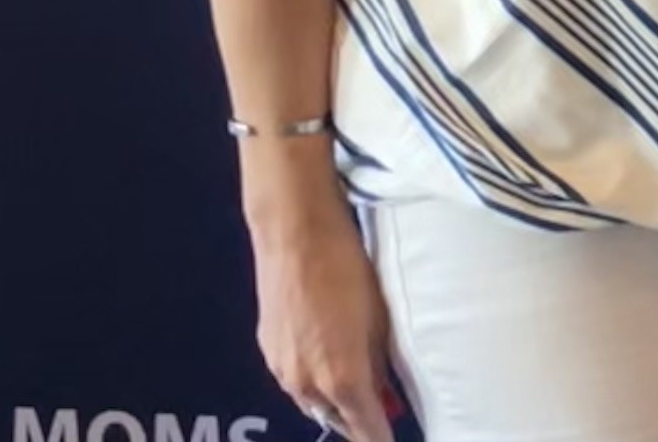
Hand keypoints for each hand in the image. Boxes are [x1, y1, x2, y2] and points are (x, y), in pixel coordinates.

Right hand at [248, 193, 396, 439]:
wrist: (295, 236)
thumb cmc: (347, 269)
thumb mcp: (378, 317)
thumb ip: (379, 362)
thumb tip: (383, 392)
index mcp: (341, 378)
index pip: (364, 428)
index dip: (378, 436)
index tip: (389, 437)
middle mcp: (307, 385)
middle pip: (335, 419)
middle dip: (356, 420)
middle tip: (378, 413)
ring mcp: (282, 370)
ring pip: (312, 402)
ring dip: (333, 402)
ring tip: (355, 389)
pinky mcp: (268, 352)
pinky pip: (294, 380)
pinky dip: (313, 380)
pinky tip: (325, 361)